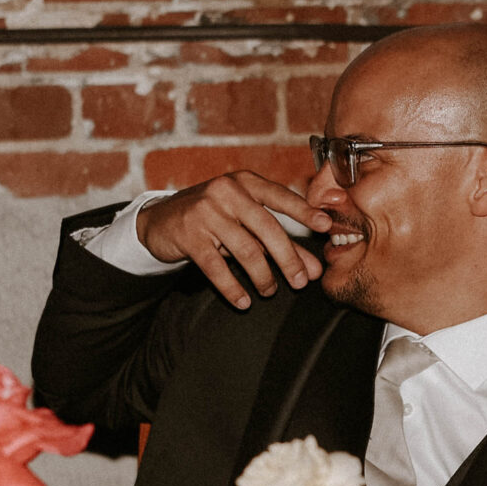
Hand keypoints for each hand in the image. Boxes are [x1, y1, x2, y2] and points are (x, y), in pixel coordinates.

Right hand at [137, 174, 328, 308]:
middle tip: (301, 282)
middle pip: (267, 228)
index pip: (280, 196)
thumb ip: (280, 242)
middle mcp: (226, 192)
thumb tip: (313, 270)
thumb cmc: (213, 219)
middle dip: (288, 258)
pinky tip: (243, 302)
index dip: (304, 212)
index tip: (326, 226)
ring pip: (245, 250)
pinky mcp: (188, 235)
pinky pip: (216, 267)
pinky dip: (232, 288)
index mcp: (245, 182)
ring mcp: (205, 212)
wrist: (160, 221)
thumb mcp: (245, 223)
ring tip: (270, 291)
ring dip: (262, 276)